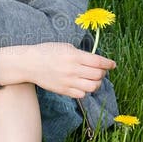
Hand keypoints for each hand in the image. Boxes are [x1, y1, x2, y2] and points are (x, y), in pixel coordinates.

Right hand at [0, 42, 115, 97]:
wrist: (30, 63)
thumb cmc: (48, 52)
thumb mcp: (66, 47)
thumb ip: (81, 54)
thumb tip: (96, 61)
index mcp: (74, 56)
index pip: (98, 62)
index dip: (108, 64)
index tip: (113, 65)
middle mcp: (73, 70)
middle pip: (98, 75)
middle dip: (103, 73)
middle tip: (101, 70)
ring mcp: (68, 82)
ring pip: (92, 87)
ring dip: (96, 83)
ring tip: (93, 79)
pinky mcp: (64, 91)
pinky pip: (82, 94)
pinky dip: (86, 90)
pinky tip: (83, 84)